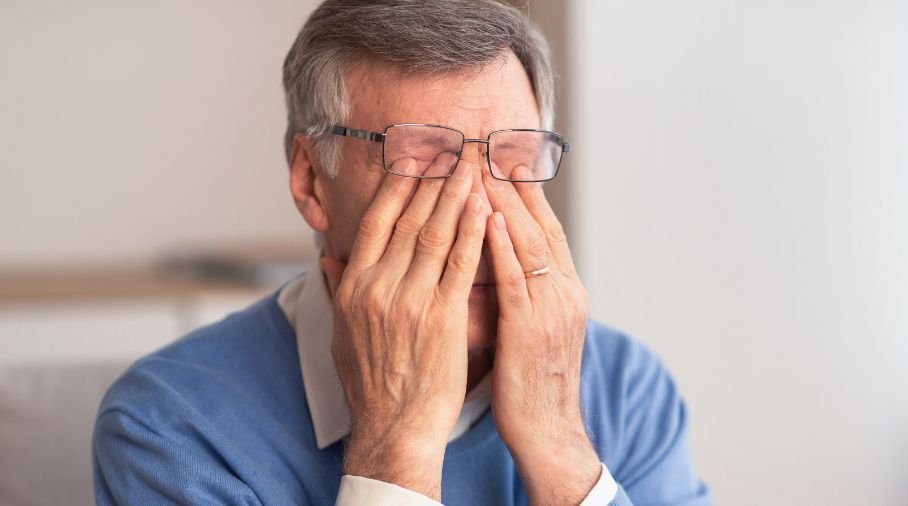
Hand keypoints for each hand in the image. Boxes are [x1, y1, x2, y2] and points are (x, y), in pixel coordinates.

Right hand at [320, 159, 487, 499]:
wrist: (394, 428)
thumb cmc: (371, 384)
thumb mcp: (340, 334)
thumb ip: (336, 290)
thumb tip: (328, 258)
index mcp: (353, 286)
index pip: (374, 221)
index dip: (395, 186)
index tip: (412, 157)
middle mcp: (378, 286)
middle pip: (407, 218)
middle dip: (431, 178)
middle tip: (450, 147)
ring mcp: (410, 300)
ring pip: (435, 234)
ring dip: (455, 195)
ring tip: (471, 166)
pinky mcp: (442, 317)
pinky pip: (460, 264)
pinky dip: (472, 232)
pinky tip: (483, 208)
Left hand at [483, 167, 600, 504]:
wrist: (548, 430)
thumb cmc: (532, 381)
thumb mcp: (536, 327)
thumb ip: (523, 290)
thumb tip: (501, 258)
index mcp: (566, 288)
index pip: (546, 226)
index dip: (526, 189)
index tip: (506, 154)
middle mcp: (564, 290)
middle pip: (539, 223)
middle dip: (514, 181)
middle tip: (490, 142)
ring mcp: (550, 307)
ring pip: (527, 241)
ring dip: (503, 199)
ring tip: (482, 163)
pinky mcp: (529, 327)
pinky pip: (514, 277)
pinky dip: (500, 243)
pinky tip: (484, 216)